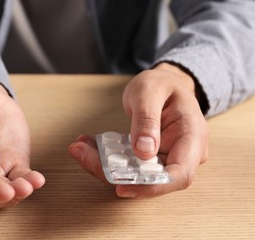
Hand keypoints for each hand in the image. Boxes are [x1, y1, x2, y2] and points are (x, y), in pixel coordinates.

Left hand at [69, 63, 207, 196]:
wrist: (165, 84)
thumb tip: (145, 151)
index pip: (179, 174)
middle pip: (151, 178)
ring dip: (104, 166)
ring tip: (79, 147)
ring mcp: (166, 157)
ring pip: (135, 174)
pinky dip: (106, 158)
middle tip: (81, 153)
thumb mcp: (150, 91)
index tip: (121, 186)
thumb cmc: (162, 84)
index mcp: (192, 137)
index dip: (152, 187)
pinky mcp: (150, 158)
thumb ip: (147, 119)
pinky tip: (87, 145)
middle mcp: (182, 153)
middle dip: (114, 174)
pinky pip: (128, 165)